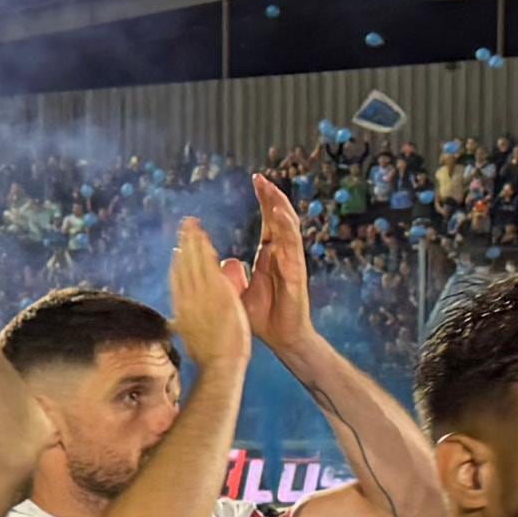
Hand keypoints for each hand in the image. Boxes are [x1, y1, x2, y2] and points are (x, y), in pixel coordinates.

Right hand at [167, 215, 249, 375]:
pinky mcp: (216, 294)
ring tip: (191, 224)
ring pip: (193, 263)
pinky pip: (208, 267)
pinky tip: (204, 240)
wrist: (220, 365)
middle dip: (183, 244)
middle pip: (182, 266)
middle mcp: (188, 300)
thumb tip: (175, 323)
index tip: (178, 250)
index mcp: (182, 310)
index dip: (177, 263)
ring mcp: (201, 296)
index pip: (178, 281)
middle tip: (183, 226)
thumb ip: (183, 325)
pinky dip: (204, 252)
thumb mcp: (190, 339)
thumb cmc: (209, 358)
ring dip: (192, 241)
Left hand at [244, 174, 317, 357]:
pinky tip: (279, 215)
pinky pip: (293, 246)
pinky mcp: (296, 272)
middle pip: (279, 218)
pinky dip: (286, 228)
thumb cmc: (262, 317)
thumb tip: (221, 261)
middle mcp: (283, 254)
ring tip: (270, 189)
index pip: (269, 221)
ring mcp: (291, 261)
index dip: (264, 201)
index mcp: (270, 255)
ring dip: (280, 207)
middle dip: (271, 197)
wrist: (281, 338)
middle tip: (261, 178)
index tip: (256, 180)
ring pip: (288, 227)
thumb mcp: (239, 291)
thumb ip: (231, 275)